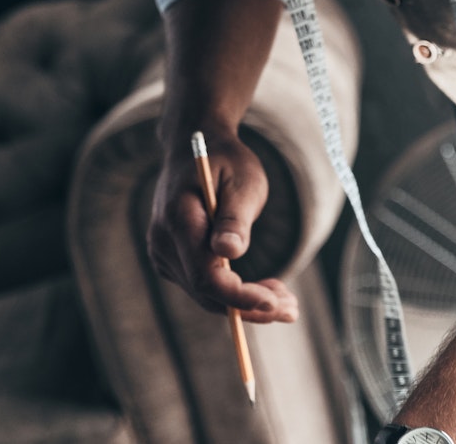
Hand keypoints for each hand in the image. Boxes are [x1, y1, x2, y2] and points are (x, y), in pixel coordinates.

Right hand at [147, 127, 298, 324]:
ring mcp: (163, 252)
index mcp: (178, 218)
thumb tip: (228, 254)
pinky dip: (234, 295)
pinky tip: (264, 290)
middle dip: (250, 306)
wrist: (197, 146)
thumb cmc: (226, 161)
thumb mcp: (242, 181)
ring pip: (206, 295)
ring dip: (246, 304)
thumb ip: (235, 218)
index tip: (274, 304)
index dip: (239, 296)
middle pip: (206, 292)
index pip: (205, 274)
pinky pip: (203, 287)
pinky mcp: (171, 259)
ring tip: (287, 301)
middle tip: (292, 309)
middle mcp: (163, 240)